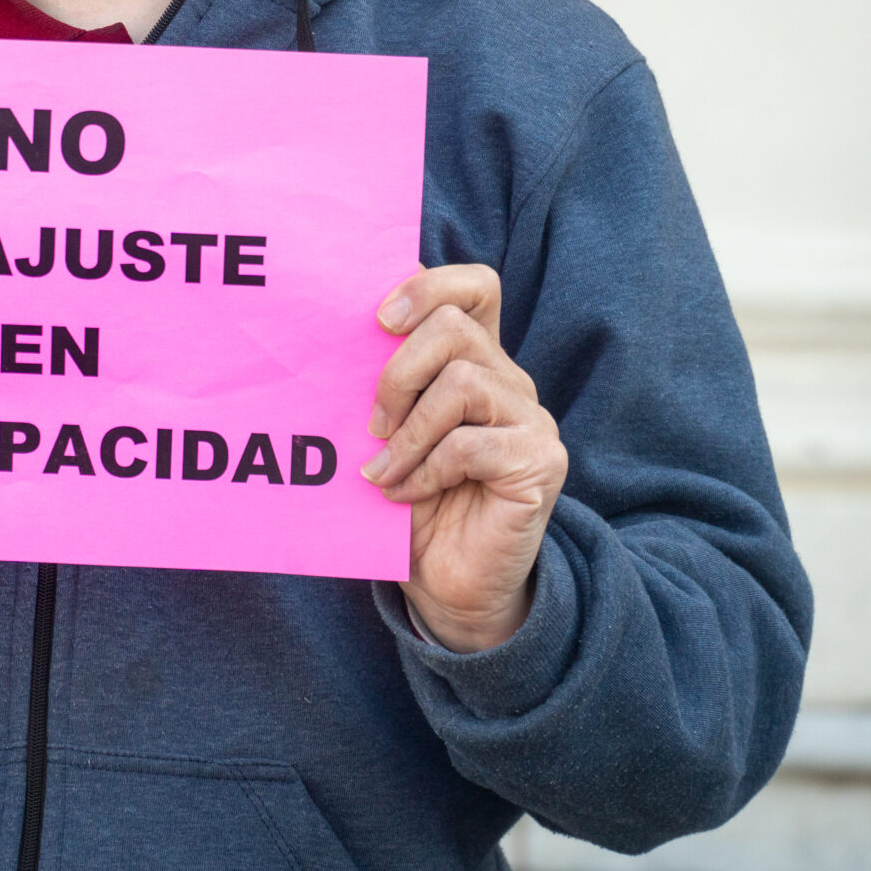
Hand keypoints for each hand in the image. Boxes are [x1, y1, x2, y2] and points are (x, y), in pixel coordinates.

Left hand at [363, 264, 566, 651]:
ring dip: (408, 431)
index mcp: (474, 361)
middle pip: (454, 326)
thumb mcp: (384, 434)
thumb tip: (330, 340)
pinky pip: (471, 443)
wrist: (446, 585)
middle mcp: (508, 381)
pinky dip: (426, 469)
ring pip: (462, 381)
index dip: (429, 285)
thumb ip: (377, 386)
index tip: (379, 318)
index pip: (474, 287)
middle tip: (371, 424)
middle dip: (397, 371)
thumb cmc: (408, 503)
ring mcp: (530, 420)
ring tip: (384, 470)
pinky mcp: (540, 462)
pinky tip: (408, 494)